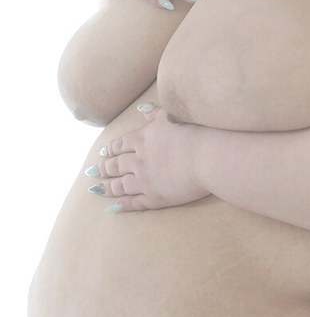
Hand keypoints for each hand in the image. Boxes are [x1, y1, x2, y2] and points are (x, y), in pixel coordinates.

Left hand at [86, 105, 210, 211]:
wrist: (208, 156)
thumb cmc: (194, 133)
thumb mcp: (172, 116)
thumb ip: (155, 114)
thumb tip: (142, 109)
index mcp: (143, 140)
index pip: (122, 145)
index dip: (111, 149)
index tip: (103, 152)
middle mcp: (140, 161)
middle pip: (117, 165)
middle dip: (105, 168)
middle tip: (94, 172)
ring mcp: (146, 181)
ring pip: (121, 185)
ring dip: (109, 188)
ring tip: (98, 190)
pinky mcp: (156, 198)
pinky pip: (136, 203)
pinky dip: (124, 205)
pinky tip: (114, 207)